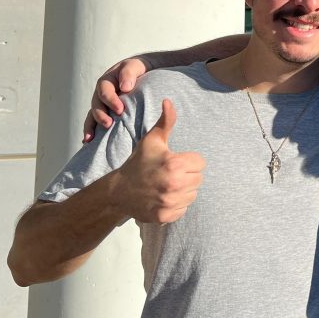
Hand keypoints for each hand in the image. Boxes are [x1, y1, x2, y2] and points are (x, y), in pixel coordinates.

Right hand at [82, 57, 149, 141]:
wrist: (140, 73)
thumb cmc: (136, 69)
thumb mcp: (133, 66)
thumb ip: (128, 74)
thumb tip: (125, 88)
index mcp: (106, 82)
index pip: (105, 92)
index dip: (111, 101)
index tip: (120, 110)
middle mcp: (100, 94)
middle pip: (96, 105)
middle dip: (101, 116)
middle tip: (108, 124)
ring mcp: (101, 104)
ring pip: (92, 115)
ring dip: (91, 126)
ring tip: (91, 139)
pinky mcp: (105, 112)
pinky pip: (94, 122)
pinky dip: (91, 131)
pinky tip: (88, 142)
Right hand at [113, 100, 204, 223]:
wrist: (118, 191)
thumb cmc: (138, 163)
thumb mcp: (152, 141)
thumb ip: (165, 122)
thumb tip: (169, 101)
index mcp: (174, 164)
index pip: (200, 163)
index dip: (189, 161)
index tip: (175, 162)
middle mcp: (174, 184)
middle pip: (199, 179)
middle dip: (187, 175)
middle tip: (170, 174)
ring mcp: (170, 202)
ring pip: (193, 195)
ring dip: (184, 190)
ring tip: (167, 185)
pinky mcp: (166, 216)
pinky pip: (184, 209)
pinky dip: (177, 205)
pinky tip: (163, 197)